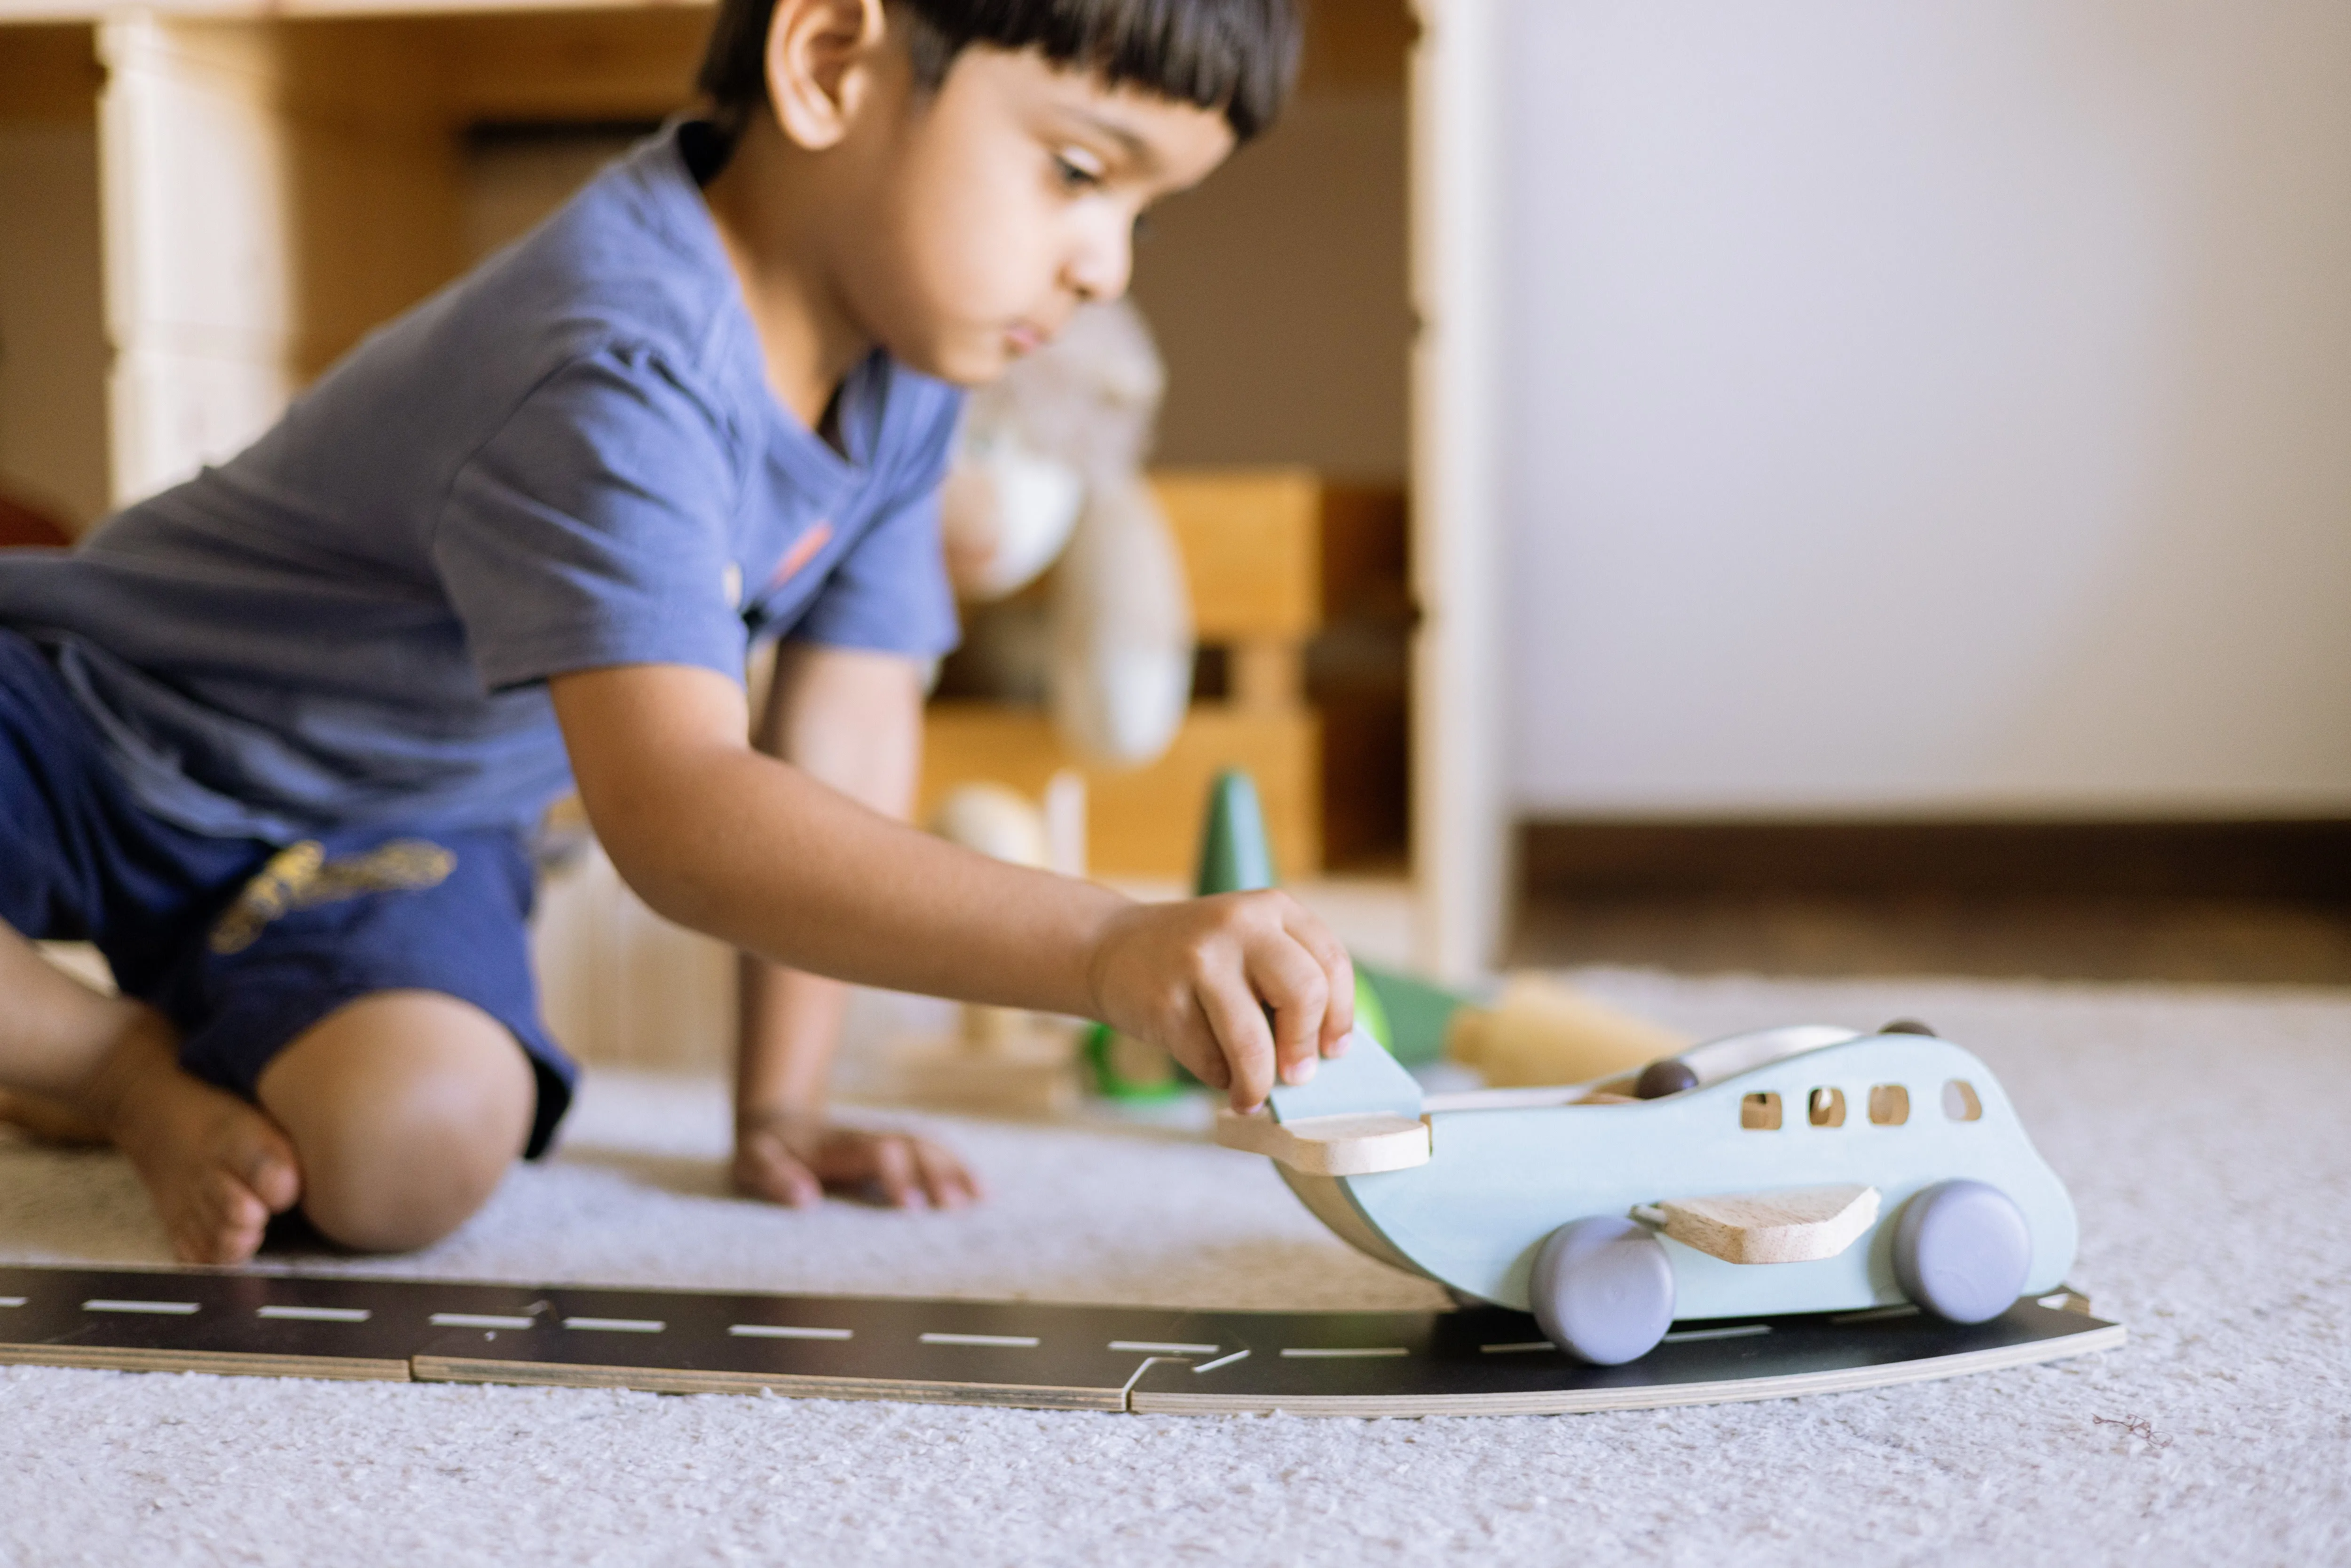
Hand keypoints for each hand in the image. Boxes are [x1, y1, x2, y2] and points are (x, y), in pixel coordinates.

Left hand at [732, 1109, 982, 1209]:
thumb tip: (807, 1200)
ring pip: (928, 1147)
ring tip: (980, 1199)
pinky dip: (957, 1167)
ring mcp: (885, 1140)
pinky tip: (980, 1190)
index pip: (878, 1151)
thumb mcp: (754, 1162)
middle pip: (913, 1146)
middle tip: (957, 1208)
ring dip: (954, 1170)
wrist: (779, 1120)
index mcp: (839, 1145)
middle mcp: (869, 1138)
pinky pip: (932, 1152)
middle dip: (938, 1174)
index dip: (898, 1175)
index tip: (912, 1208)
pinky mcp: (895, 1149)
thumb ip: (775, 1177)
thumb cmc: (766, 1150)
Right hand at [1083, 889, 1354, 1113]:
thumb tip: (1325, 1058)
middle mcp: (1239, 925)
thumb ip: (1287, 983)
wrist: (1108, 947)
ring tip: (1252, 1097)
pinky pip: (1210, 1060)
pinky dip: (1219, 1077)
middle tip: (1298, 1077)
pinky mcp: (1166, 1002)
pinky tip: (1213, 1069)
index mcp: (1272, 909)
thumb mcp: (1248, 946)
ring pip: (1254, 1041)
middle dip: (1304, 1047)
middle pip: (1304, 993)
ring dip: (1259, 1083)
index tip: (1333, 1051)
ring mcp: (1200, 961)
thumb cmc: (1197, 961)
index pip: (1331, 963)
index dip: (1340, 1016)